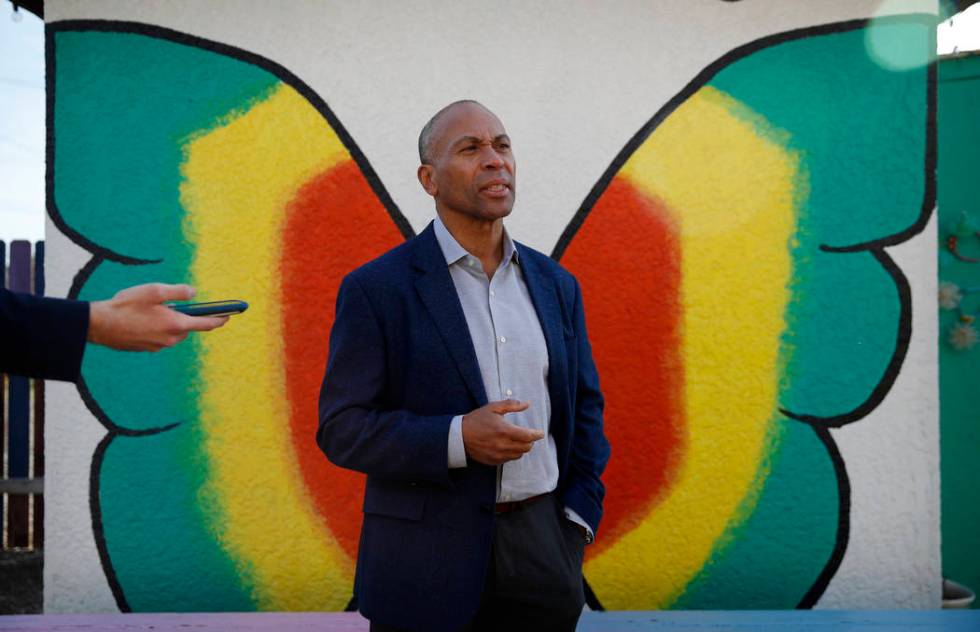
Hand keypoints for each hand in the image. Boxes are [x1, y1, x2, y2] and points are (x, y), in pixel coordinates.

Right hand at [88, 283, 228, 351]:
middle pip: (187, 327)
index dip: (220, 319)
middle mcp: (170, 339)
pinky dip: (157, 327)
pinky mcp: (147, 349)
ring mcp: (158, 346)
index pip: (206, 324)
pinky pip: (159, 337)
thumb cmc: (126, 306)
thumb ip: (178, 292)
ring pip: (173, 332)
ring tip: (151, 309)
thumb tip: (193, 293)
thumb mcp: (154, 291)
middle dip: (185, 316)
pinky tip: (142, 318)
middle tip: (171, 303)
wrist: (99, 325)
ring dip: (169, 321)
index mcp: (176, 324)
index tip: (230, 315)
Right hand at [461, 399, 543, 465]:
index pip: (528, 436)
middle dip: (530, 441)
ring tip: (518, 440)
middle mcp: (503, 445)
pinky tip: (509, 446)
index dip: (537, 435)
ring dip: (522, 448)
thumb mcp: (493, 408)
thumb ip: (511, 405)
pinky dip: (513, 453)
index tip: (540, 433)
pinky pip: (510, 459)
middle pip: (526, 447)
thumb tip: (526, 404)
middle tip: (528, 435)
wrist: (460, 436)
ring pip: (519, 454)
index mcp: (504, 430)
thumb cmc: (477, 420)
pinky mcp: (494, 461)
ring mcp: (498, 454)